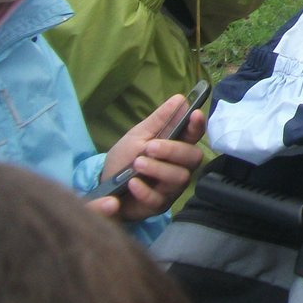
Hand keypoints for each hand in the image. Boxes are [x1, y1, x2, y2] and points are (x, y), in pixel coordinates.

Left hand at [90, 92, 205, 222]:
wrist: (104, 187)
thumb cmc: (125, 158)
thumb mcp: (137, 135)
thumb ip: (159, 119)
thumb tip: (180, 98)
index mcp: (177, 145)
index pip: (195, 134)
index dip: (198, 125)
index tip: (194, 114)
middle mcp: (180, 166)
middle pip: (193, 157)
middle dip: (174, 150)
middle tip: (150, 147)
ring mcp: (171, 187)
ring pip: (179, 177)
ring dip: (158, 169)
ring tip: (137, 164)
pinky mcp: (159, 205)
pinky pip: (159, 198)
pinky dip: (145, 190)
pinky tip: (132, 183)